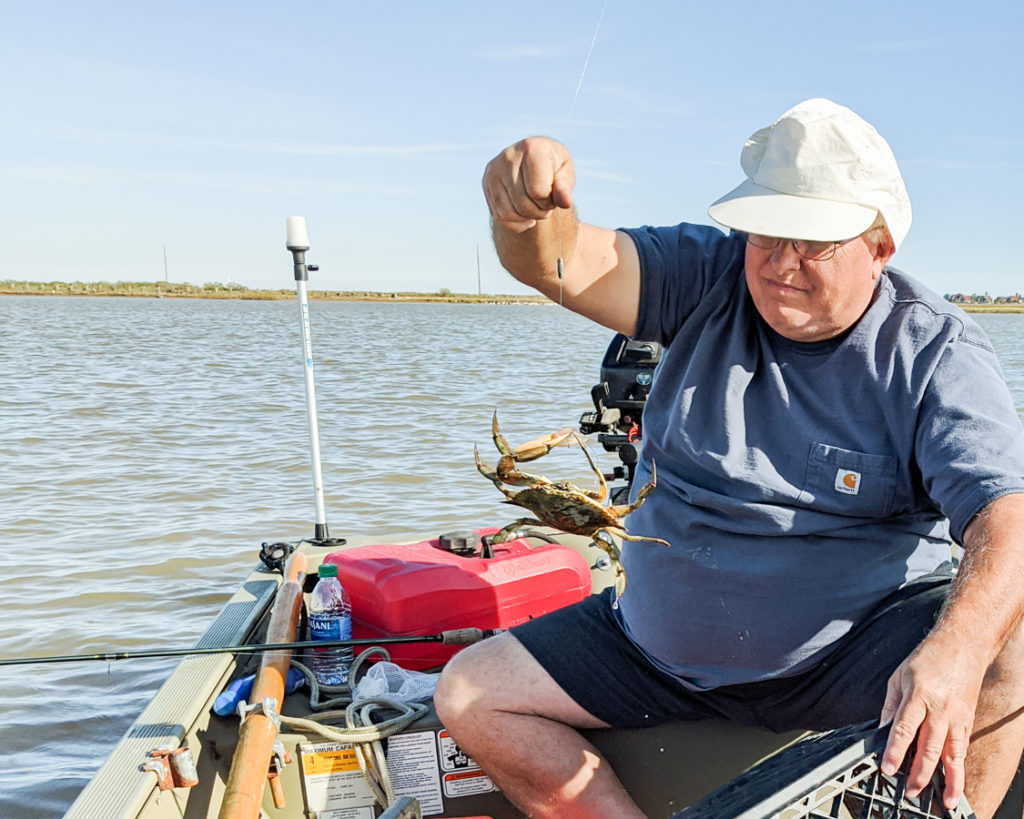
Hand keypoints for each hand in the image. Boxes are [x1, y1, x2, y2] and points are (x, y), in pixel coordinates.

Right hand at [482, 137, 575, 232]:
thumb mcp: (565, 174)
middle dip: (539, 211)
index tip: (554, 195)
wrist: (534, 159)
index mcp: (531, 148)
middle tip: (547, 205)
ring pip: (509, 212)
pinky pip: (499, 216)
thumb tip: (566, 203)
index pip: (537, 191)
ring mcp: (494, 170)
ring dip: (527, 218)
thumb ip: (565, 188)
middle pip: (522, 204)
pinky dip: (516, 222)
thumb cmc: (554, 167)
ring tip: (537, 208)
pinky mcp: (486, 182)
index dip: (549, 201)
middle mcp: (508, 156)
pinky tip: (526, 215)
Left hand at [879, 632, 982, 809]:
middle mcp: (940, 709)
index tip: (888, 768)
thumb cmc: (928, 659)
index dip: (895, 752)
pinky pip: (962, 749)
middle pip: (929, 747)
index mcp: (918, 695)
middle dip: (919, 773)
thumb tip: (883, 731)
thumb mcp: (898, 676)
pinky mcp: (968, 720)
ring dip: (946, 779)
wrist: (962, 646)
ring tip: (941, 799)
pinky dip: (958, 768)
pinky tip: (953, 782)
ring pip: (952, 754)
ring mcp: (957, 716)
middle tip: (910, 791)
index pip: (904, 730)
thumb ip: (890, 706)